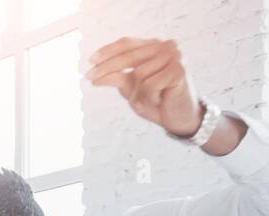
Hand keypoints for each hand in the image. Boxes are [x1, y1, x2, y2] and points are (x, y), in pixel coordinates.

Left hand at [86, 37, 201, 137]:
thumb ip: (117, 78)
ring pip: (138, 75)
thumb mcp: (132, 89)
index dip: (108, 51)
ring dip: (138, 94)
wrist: (179, 118)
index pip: (127, 43)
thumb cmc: (156, 101)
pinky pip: (150, 86)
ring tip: (150, 101)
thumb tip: (95, 76)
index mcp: (155, 46)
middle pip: (129, 56)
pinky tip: (160, 101)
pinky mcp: (179, 71)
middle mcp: (166, 46)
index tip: (90, 61)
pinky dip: (149, 98)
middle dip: (107, 69)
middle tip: (89, 78)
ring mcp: (175, 57)